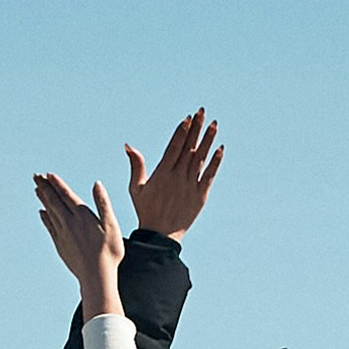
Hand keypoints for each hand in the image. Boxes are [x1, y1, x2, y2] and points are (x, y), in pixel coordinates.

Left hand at [32, 172, 126, 316]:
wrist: (96, 276)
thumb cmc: (109, 252)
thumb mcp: (111, 225)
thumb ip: (103, 203)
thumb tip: (97, 184)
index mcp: (82, 216)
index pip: (66, 195)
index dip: (56, 184)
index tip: (47, 174)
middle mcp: (69, 223)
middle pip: (54, 201)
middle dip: (45, 187)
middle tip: (35, 176)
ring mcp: (63, 234)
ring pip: (50, 212)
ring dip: (43, 199)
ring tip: (37, 189)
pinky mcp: (60, 245)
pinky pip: (50, 227)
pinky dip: (45, 218)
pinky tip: (42, 212)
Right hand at [123, 110, 223, 240]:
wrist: (160, 236)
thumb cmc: (146, 210)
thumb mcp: (137, 188)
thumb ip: (136, 165)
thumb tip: (128, 145)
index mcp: (162, 174)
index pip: (174, 147)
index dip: (182, 132)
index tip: (188, 118)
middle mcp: (178, 177)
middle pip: (189, 148)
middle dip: (196, 129)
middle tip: (203, 112)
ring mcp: (190, 186)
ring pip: (201, 159)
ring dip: (208, 141)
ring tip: (214, 124)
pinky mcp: (200, 196)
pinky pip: (210, 175)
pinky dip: (215, 162)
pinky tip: (220, 148)